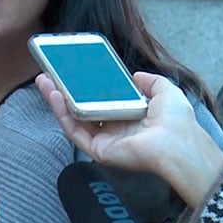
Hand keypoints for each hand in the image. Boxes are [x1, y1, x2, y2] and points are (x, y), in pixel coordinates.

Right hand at [36, 72, 222, 206]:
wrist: (178, 144)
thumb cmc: (177, 121)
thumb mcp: (165, 91)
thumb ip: (151, 81)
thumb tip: (136, 75)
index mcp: (131, 116)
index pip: (102, 100)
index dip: (87, 86)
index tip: (74, 71)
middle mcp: (116, 129)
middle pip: (83, 109)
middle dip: (65, 92)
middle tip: (50, 75)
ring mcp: (106, 140)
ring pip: (75, 119)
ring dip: (57, 101)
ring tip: (44, 81)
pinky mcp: (99, 150)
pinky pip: (76, 132)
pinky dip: (63, 114)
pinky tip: (54, 96)